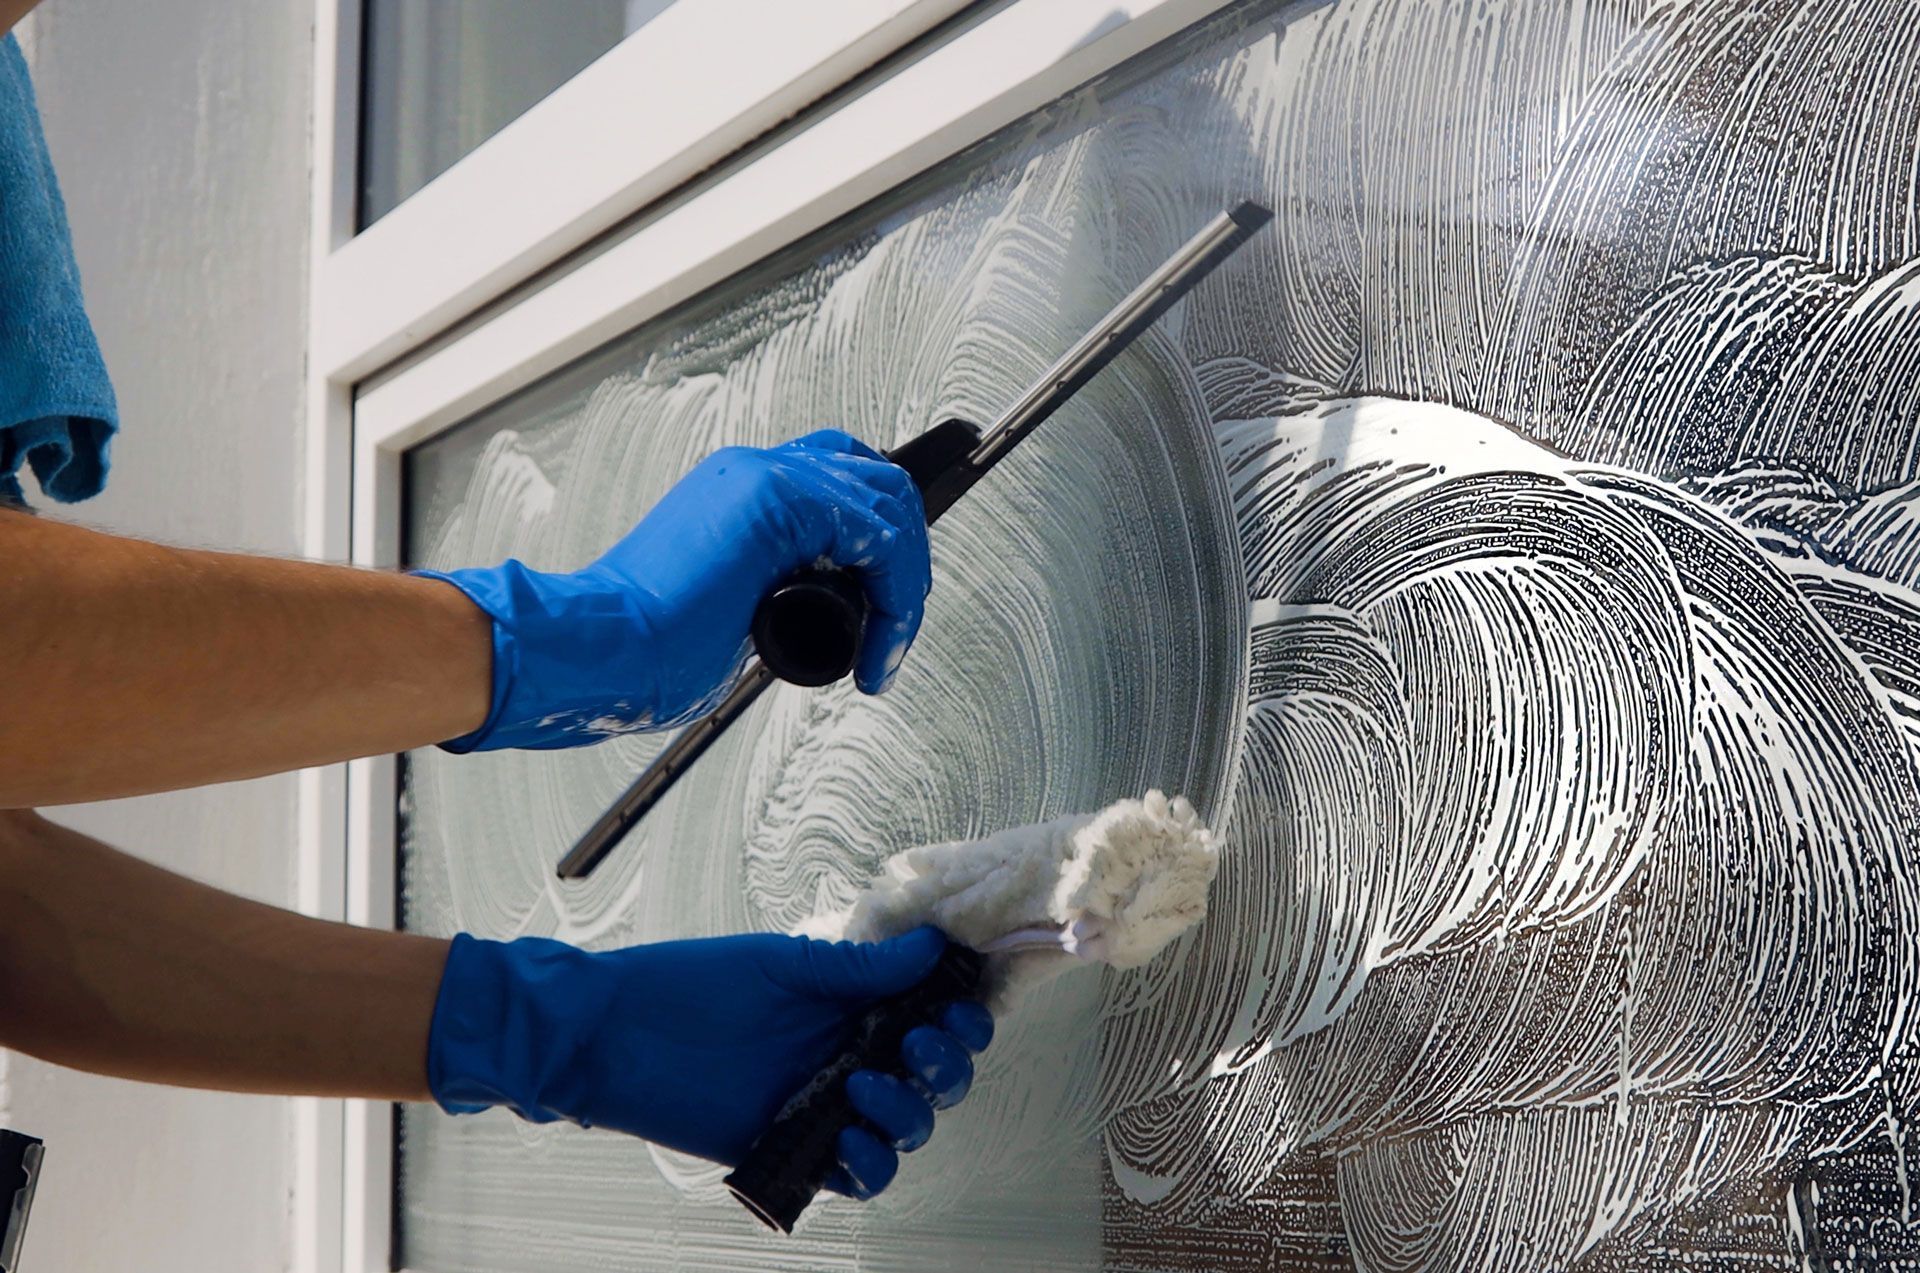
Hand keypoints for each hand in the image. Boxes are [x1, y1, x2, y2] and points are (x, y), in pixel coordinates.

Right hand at [420, 429, 930, 750]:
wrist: (602, 647)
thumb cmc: (644, 645)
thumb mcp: (730, 607)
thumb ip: (771, 591)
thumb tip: (815, 615)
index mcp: (741, 491)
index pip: (839, 480)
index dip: (880, 534)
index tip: (889, 601)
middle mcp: (757, 472)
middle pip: (876, 480)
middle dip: (906, 556)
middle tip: (897, 626)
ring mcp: (768, 479)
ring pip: (889, 506)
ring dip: (905, 584)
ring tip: (889, 647)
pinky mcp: (780, 503)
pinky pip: (880, 539)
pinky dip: (897, 600)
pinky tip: (879, 647)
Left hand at [426, 925, 994, 1198]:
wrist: (614, 1035)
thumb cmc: (688, 986)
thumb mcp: (780, 966)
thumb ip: (857, 969)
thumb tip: (933, 945)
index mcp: (850, 1004)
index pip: (932, 1016)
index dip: (960, 1017)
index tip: (958, 1005)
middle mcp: (848, 1054)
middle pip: (934, 1078)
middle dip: (945, 1064)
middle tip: (916, 1044)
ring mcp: (825, 1103)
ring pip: (907, 1128)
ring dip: (907, 1112)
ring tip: (863, 1084)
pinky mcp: (794, 1147)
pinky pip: (858, 1174)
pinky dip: (871, 1163)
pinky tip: (850, 1138)